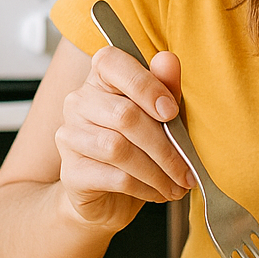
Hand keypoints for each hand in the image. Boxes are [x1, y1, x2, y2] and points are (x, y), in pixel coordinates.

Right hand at [53, 46, 195, 232]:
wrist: (109, 197)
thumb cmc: (139, 147)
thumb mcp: (161, 116)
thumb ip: (165, 87)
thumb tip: (168, 59)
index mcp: (101, 79)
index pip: (111, 62)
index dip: (145, 84)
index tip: (171, 112)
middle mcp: (78, 102)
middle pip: (124, 115)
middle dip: (165, 145)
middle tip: (188, 168)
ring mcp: (69, 136)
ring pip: (118, 148)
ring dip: (157, 170)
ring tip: (177, 185)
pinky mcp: (71, 172)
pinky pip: (114, 176)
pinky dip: (144, 187)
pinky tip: (158, 192)